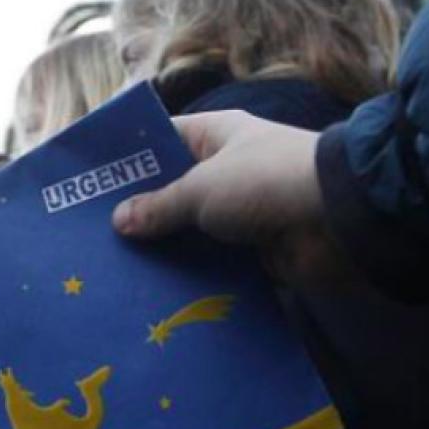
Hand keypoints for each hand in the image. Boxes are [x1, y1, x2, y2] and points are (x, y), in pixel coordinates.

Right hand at [111, 111, 354, 287]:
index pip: (161, 139)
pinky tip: (157, 293)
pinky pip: (213, 261)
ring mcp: (242, 211)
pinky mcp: (255, 249)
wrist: (339, 220)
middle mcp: (227, 169)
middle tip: (92, 238)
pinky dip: (192, 276)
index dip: (128, 159)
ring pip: (191, 230)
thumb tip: (119, 221)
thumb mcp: (199, 189)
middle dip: (139, 214)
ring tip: (116, 271)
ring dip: (164, 250)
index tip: (89, 184)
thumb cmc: (264, 183)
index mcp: (216, 136)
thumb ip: (157, 206)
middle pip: (171, 190)